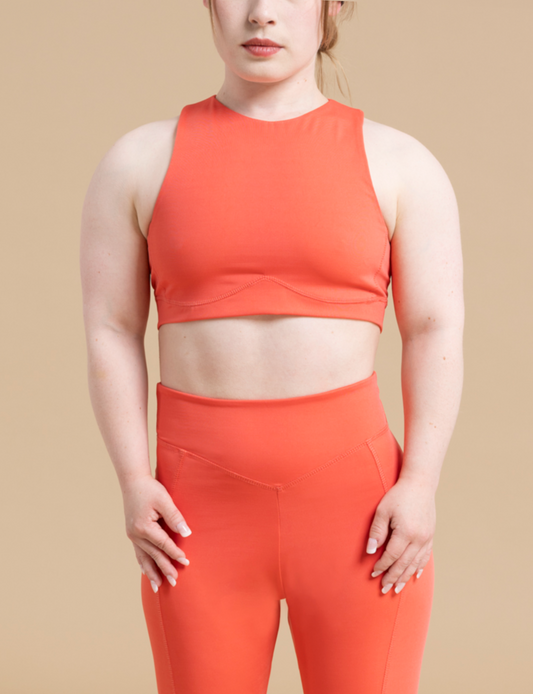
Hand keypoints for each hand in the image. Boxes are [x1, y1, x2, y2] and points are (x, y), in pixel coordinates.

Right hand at [122, 475, 191, 592]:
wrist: (132, 481)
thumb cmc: (150, 489)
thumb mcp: (164, 500)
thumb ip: (175, 517)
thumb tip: (186, 533)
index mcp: (144, 527)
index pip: (163, 544)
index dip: (175, 553)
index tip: (186, 562)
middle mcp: (136, 534)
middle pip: (153, 555)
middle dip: (164, 569)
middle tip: (174, 582)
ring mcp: (132, 535)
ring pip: (143, 558)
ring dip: (151, 572)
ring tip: (157, 587)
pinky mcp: (132, 533)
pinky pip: (138, 553)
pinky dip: (142, 564)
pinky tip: (145, 572)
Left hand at [366, 476, 434, 593]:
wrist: (420, 484)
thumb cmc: (398, 496)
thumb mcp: (382, 510)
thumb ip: (377, 531)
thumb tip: (371, 551)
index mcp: (406, 532)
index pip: (392, 556)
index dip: (382, 566)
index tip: (373, 573)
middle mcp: (419, 538)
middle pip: (404, 564)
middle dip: (393, 577)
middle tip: (384, 589)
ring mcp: (427, 538)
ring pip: (415, 563)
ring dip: (405, 577)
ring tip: (397, 588)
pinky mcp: (431, 535)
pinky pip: (425, 556)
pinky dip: (418, 568)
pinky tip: (414, 576)